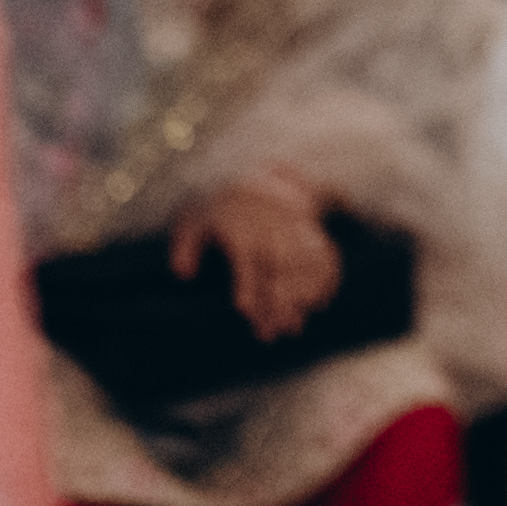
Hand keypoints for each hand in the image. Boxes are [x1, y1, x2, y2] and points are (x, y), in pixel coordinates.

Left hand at [169, 171, 340, 340]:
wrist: (252, 171)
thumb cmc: (218, 205)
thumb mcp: (195, 218)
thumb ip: (186, 246)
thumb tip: (182, 275)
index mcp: (242, 228)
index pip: (246, 261)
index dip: (246, 285)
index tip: (244, 310)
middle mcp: (270, 228)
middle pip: (277, 269)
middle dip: (277, 303)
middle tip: (273, 334)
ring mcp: (293, 228)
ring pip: (300, 266)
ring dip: (300, 297)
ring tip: (295, 327)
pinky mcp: (308, 229)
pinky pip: (322, 254)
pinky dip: (324, 279)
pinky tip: (320, 303)